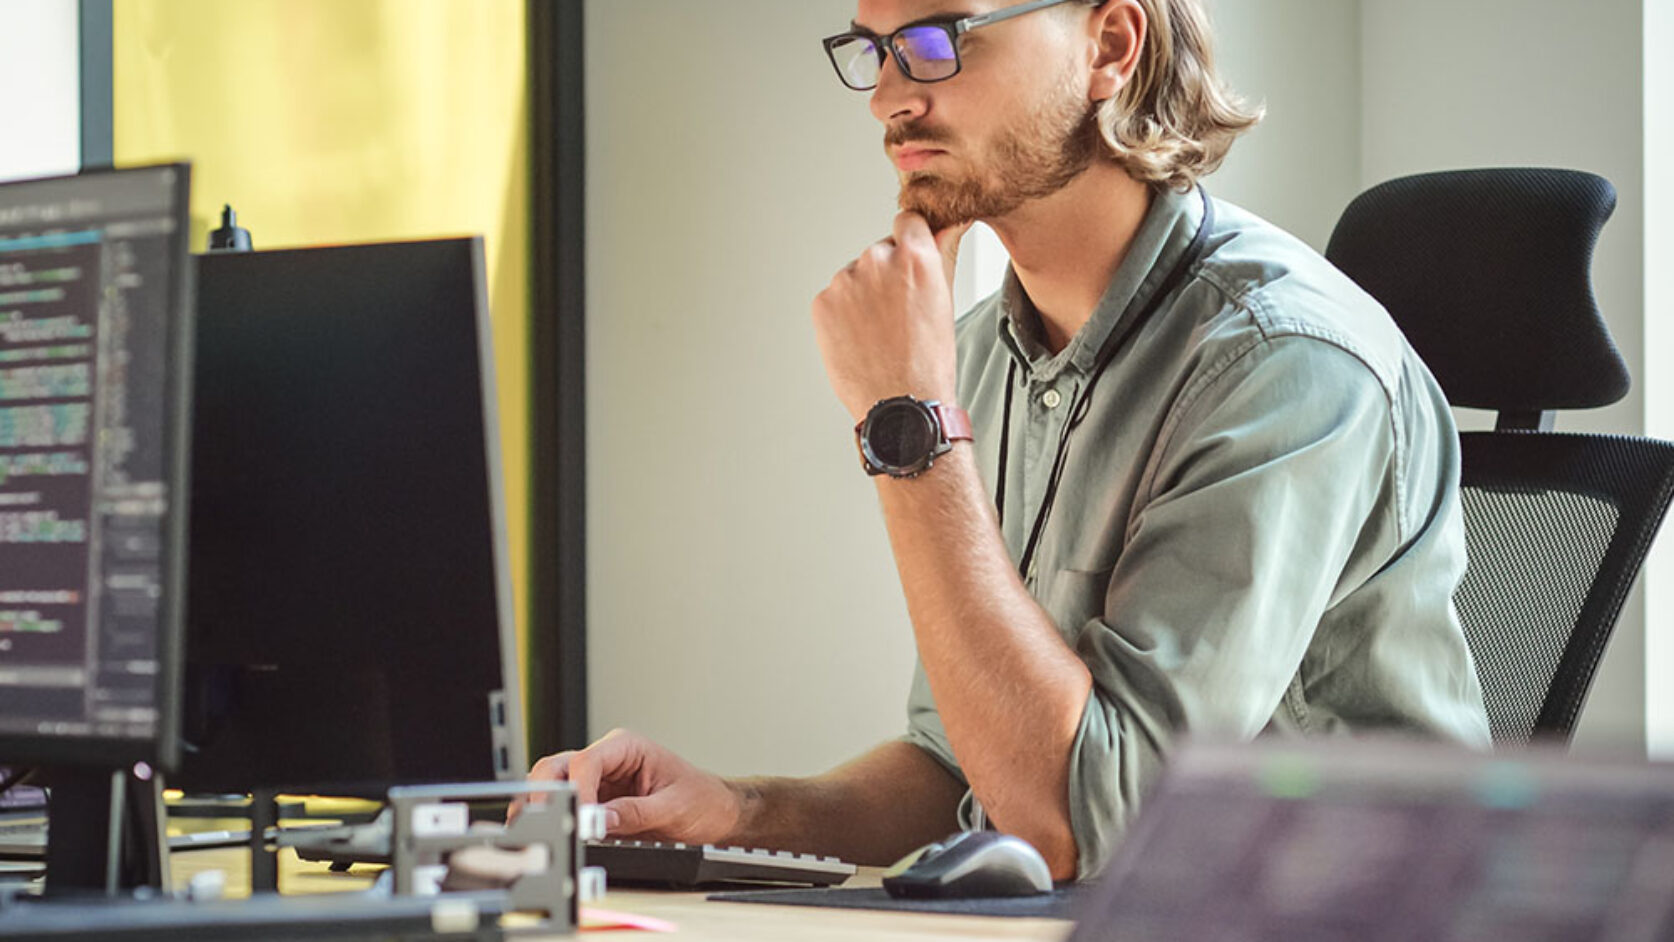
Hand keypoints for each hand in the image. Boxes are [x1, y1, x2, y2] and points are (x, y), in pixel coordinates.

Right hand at [512, 728, 744, 842]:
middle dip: (545, 794)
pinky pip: (565, 806)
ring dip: (544, 806)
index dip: (577, 791)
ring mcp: (598, 781)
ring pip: (553, 785)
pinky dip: (555, 818)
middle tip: (545, 823)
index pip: (585, 762)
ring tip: (545, 830)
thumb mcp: (673, 808)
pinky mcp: (596, 803)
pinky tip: (557, 832)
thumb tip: (597, 821)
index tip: (580, 819)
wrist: (716, 813)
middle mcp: (606, 759)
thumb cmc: (701, 800)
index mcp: (626, 747)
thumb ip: (635, 813)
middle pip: (556, 768)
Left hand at [812, 214, 971, 421]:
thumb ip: (942, 254)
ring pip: (856, 277)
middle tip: (898, 315)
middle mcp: (877, 261)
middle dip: (887, 275)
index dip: (910, 241)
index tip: (910, 259)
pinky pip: (834, 299)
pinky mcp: (822, 303)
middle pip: (879, 252)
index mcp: (915, 257)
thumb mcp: (945, 301)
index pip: (907, 221)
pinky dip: (843, 315)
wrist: (900, 405)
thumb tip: (949, 223)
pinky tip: (861, 339)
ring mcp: (845, 281)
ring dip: (864, 296)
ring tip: (880, 333)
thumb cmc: (928, 361)